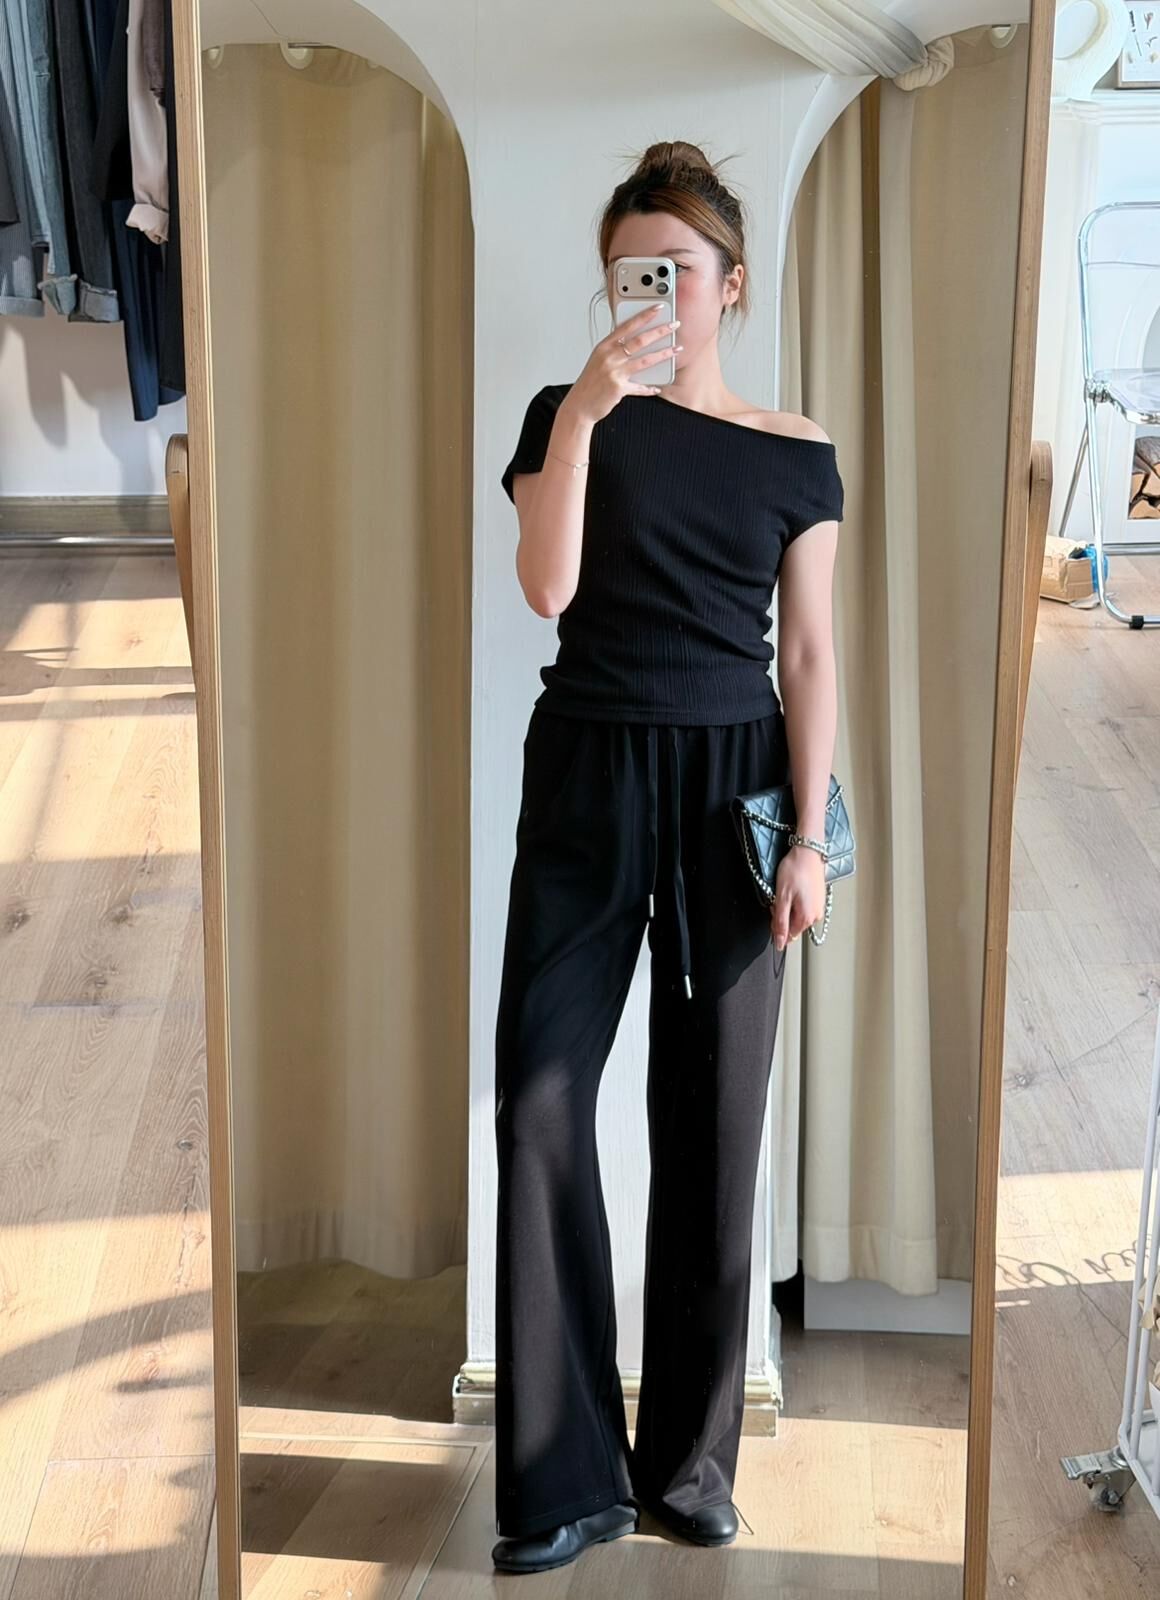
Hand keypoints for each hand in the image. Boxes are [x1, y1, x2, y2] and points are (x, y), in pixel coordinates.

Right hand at [560, 303, 681, 426]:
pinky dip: (649, 388)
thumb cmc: (589, 383)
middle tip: (674, 325)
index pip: (627, 325)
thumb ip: (614, 350)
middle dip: (660, 331)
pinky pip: (640, 387)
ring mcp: (614, 372)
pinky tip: (657, 387)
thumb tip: (634, 343)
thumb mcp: (598, 360)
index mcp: (604, 346)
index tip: (658, 307)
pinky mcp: (619, 388)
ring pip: (645, 360)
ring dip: (664, 354)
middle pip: (640, 340)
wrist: (579, 405)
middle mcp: (609, 357)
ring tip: (677, 349)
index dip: (644, 315)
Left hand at [770, 845, 825, 950]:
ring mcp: (819, 907)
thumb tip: (779, 943)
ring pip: (797, 915)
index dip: (777, 923)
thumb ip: (780, 923)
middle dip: (783, 914)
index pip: (788, 934)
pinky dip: (795, 900)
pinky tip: (794, 888)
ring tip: (787, 890)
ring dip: (789, 906)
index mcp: (807, 918)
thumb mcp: (782, 898)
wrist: (808, 851)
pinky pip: (803, 906)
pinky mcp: (819, 898)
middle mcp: (816, 916)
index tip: (775, 908)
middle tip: (780, 897)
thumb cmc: (795, 870)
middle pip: (793, 925)